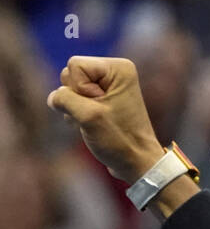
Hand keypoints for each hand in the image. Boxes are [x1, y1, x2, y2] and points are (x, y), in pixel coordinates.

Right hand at [46, 56, 163, 182]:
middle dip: (76, 98)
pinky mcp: (100, 100)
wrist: (136, 164)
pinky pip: (72, 99)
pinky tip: (90, 125)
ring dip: (74, 108)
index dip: (80, 89)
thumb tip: (54, 98)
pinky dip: (76, 113)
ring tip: (94, 122)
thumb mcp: (88, 116)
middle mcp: (114, 72)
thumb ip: (64, 98)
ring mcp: (106, 86)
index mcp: (118, 68)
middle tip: (97, 116)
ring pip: (68, 87)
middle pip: (70, 73)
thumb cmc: (119, 140)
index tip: (101, 107)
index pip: (75, 65)